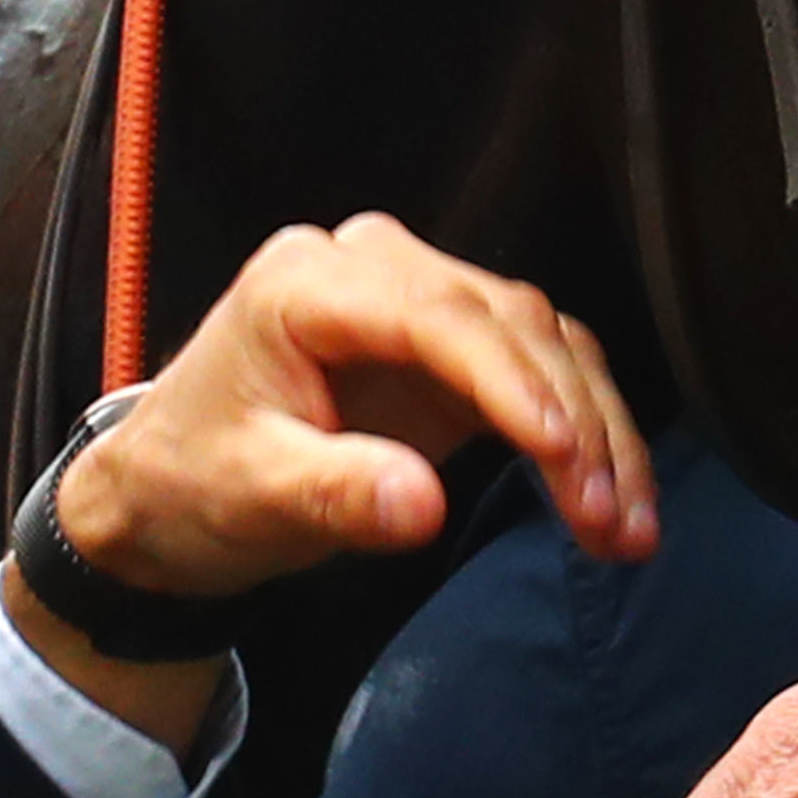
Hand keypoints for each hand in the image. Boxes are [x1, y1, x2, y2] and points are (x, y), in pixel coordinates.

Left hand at [58, 212, 648, 600]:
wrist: (168, 494)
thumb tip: (422, 507)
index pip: (436, 316)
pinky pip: (543, 371)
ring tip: (629, 529)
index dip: (510, 381)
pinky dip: (585, 433)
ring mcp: (420, 300)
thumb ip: (333, 493)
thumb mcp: (248, 497)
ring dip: (599, 432)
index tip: (563, 453)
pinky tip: (614, 500)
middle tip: (612, 520)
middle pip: (509, 324)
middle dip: (574, 423)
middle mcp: (375, 268)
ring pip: (545, 344)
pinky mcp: (454, 347)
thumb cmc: (191, 485)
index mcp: (308, 285)